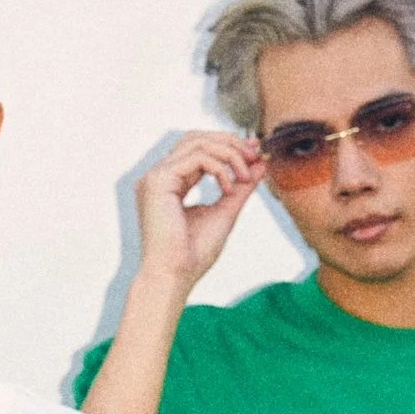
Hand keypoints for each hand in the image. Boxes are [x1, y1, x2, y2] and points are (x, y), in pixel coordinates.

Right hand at [133, 129, 262, 297]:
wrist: (175, 275)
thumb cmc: (193, 254)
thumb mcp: (224, 211)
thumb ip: (240, 187)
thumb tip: (259, 164)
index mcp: (169, 184)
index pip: (197, 149)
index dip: (227, 145)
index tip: (254, 152)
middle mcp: (159, 177)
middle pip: (195, 138)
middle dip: (229, 143)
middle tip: (253, 156)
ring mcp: (155, 177)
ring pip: (197, 142)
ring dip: (228, 153)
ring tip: (245, 174)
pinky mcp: (157, 181)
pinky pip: (196, 157)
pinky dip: (219, 167)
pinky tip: (228, 187)